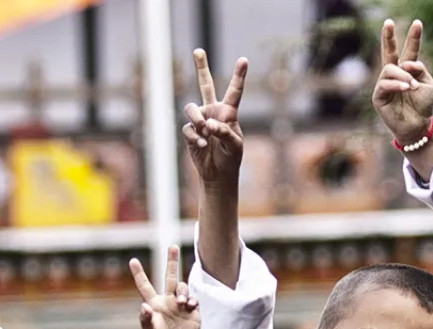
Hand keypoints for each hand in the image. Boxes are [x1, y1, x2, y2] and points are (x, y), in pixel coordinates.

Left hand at [131, 245, 200, 328]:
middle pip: (169, 276)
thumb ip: (146, 320)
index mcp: (154, 304)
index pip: (145, 286)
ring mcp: (180, 306)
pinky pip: (194, 299)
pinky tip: (189, 306)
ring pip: (182, 287)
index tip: (132, 260)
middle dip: (172, 261)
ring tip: (182, 302)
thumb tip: (145, 306)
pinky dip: (192, 300)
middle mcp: (167, 302)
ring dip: (182, 291)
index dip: (139, 274)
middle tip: (173, 246)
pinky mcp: (192, 313)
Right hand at [184, 50, 247, 185]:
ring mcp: (200, 120)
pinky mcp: (190, 132)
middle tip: (198, 50)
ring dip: (197, 119)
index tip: (244, 59)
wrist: (218, 174)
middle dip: (201, 67)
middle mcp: (213, 111)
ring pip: (192, 108)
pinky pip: (189, 129)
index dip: (239, 75)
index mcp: (229, 112)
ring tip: (205, 131)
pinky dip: (195, 137)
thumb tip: (208, 124)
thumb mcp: (234, 146)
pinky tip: (202, 145)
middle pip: (205, 85)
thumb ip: (224, 132)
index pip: (234, 91)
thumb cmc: (231, 158)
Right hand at [372, 19, 432, 145]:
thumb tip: (405, 64)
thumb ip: (419, 69)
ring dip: (403, 76)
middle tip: (389, 22)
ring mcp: (385, 84)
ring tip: (413, 86)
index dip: (413, 37)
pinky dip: (397, 84)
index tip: (418, 23)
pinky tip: (407, 88)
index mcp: (408, 70)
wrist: (418, 125)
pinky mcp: (379, 96)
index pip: (410, 50)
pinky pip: (385, 84)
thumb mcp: (428, 84)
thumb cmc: (423, 106)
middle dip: (388, 37)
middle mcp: (394, 74)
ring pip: (390, 69)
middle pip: (389, 52)